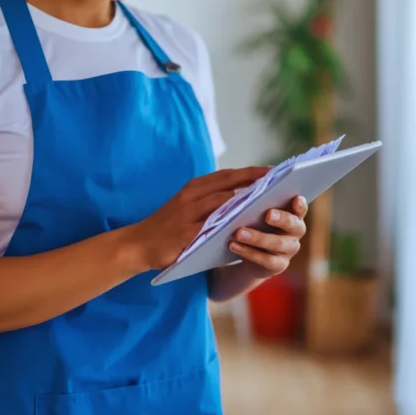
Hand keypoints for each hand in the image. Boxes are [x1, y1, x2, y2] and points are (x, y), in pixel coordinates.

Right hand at [127, 167, 270, 270]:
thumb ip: (209, 202)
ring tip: (270, 200)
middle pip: (228, 183)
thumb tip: (242, 200)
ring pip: (223, 201)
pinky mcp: (185, 233)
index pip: (226, 175)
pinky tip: (248, 225)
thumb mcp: (186, 208)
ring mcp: (187, 214)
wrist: (137, 244)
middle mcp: (191, 196)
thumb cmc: (166, 228)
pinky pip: (212, 226)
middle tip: (278, 179)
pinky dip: (230, 223)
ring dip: (247, 199)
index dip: (250, 172)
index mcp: (192, 188)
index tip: (272, 170)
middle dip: (254, 180)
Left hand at [228, 196, 307, 277]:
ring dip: (257, 238)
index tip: (296, 199)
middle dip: (281, 219)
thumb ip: (260, 203)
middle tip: (268, 214)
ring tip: (238, 233)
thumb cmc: (257, 224)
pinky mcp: (279, 265)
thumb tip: (247, 190)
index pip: (301, 208)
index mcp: (293, 214)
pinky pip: (266, 260)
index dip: (300, 204)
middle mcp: (295, 232)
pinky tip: (233, 245)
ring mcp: (289, 250)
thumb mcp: (259, 213)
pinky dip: (248, 252)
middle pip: (292, 225)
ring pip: (277, 243)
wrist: (252, 254)